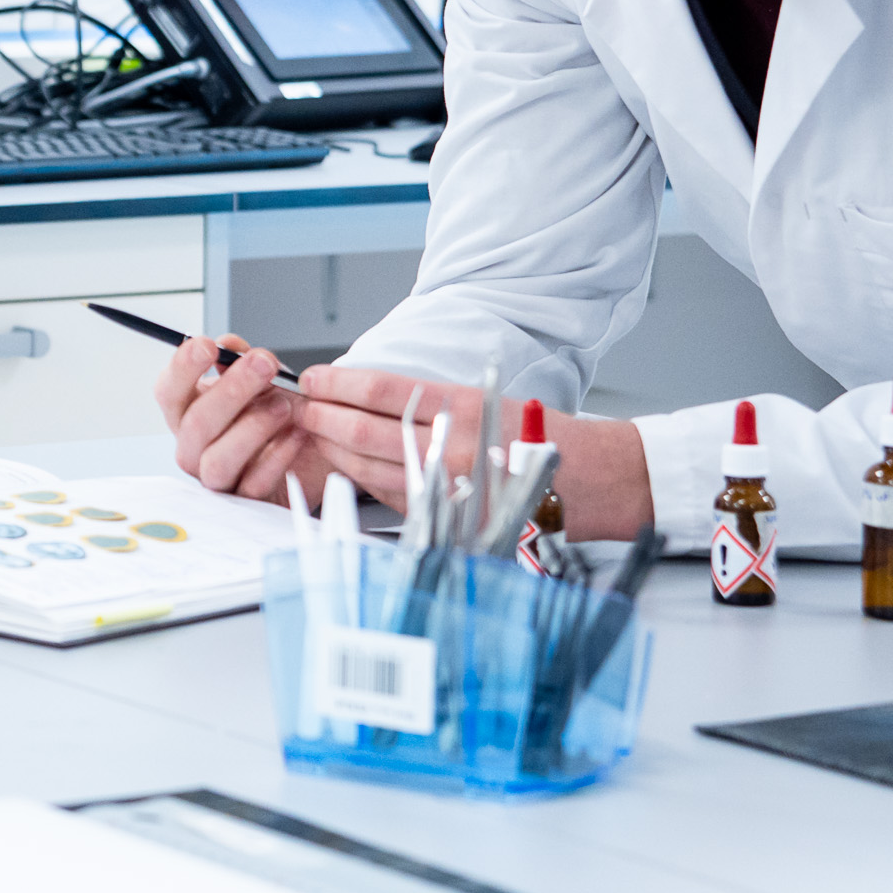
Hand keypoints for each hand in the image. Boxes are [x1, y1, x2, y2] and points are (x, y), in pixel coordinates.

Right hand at [163, 335, 326, 503]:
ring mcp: (217, 477)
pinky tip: (296, 434)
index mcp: (188, 412)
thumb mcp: (263, 380)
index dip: (183, 368)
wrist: (309, 453)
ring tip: (283, 405)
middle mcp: (194, 447)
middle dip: (232, 390)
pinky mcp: (246, 499)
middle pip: (196, 424)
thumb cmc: (275, 414)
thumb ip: (244, 362)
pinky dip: (277, 456)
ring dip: (252, 428)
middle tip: (263, 364)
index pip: (169, 391)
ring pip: (217, 459)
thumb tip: (231, 344)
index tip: (207, 346)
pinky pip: (254, 483)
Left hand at [285, 368, 655, 538]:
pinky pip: (389, 492)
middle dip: (323, 416)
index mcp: (462, 407)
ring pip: (368, 465)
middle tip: (301, 405)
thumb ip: (430, 399)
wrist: (590, 481)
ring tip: (314, 432)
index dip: (339, 383)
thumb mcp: (488, 397)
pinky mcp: (445, 515)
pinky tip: (346, 464)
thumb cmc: (540, 435)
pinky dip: (362, 476)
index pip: (381, 389)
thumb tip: (367, 392)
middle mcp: (450, 446)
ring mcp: (445, 485)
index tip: (315, 377)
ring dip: (333, 448)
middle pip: (363, 429)